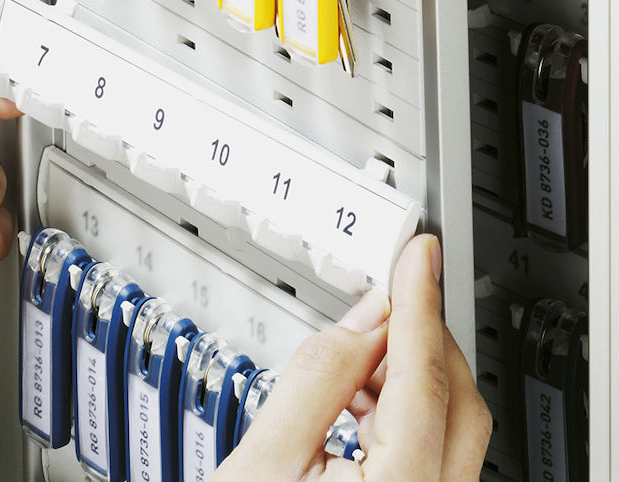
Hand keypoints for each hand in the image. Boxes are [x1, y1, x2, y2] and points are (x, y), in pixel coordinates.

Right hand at [213, 235, 491, 480]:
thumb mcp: (260, 460)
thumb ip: (316, 380)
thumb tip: (361, 319)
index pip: (422, 376)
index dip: (417, 302)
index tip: (416, 255)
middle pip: (456, 400)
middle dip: (421, 337)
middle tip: (388, 294)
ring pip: (450, 424)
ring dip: (408, 372)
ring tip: (356, 352)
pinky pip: (430, 448)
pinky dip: (401, 407)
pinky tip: (359, 395)